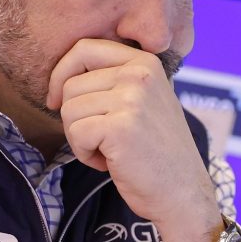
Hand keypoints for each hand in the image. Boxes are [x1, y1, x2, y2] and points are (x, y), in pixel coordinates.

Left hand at [48, 38, 222, 241]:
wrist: (183, 192)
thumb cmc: (156, 152)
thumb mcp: (143, 101)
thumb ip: (114, 80)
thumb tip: (61, 77)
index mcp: (144, 62)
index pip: (83, 49)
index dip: (61, 74)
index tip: (57, 100)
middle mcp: (139, 74)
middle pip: (71, 85)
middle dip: (75, 118)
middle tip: (102, 140)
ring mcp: (132, 99)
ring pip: (69, 110)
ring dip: (80, 138)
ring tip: (110, 151)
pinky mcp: (121, 127)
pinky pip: (76, 133)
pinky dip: (85, 154)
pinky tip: (109, 162)